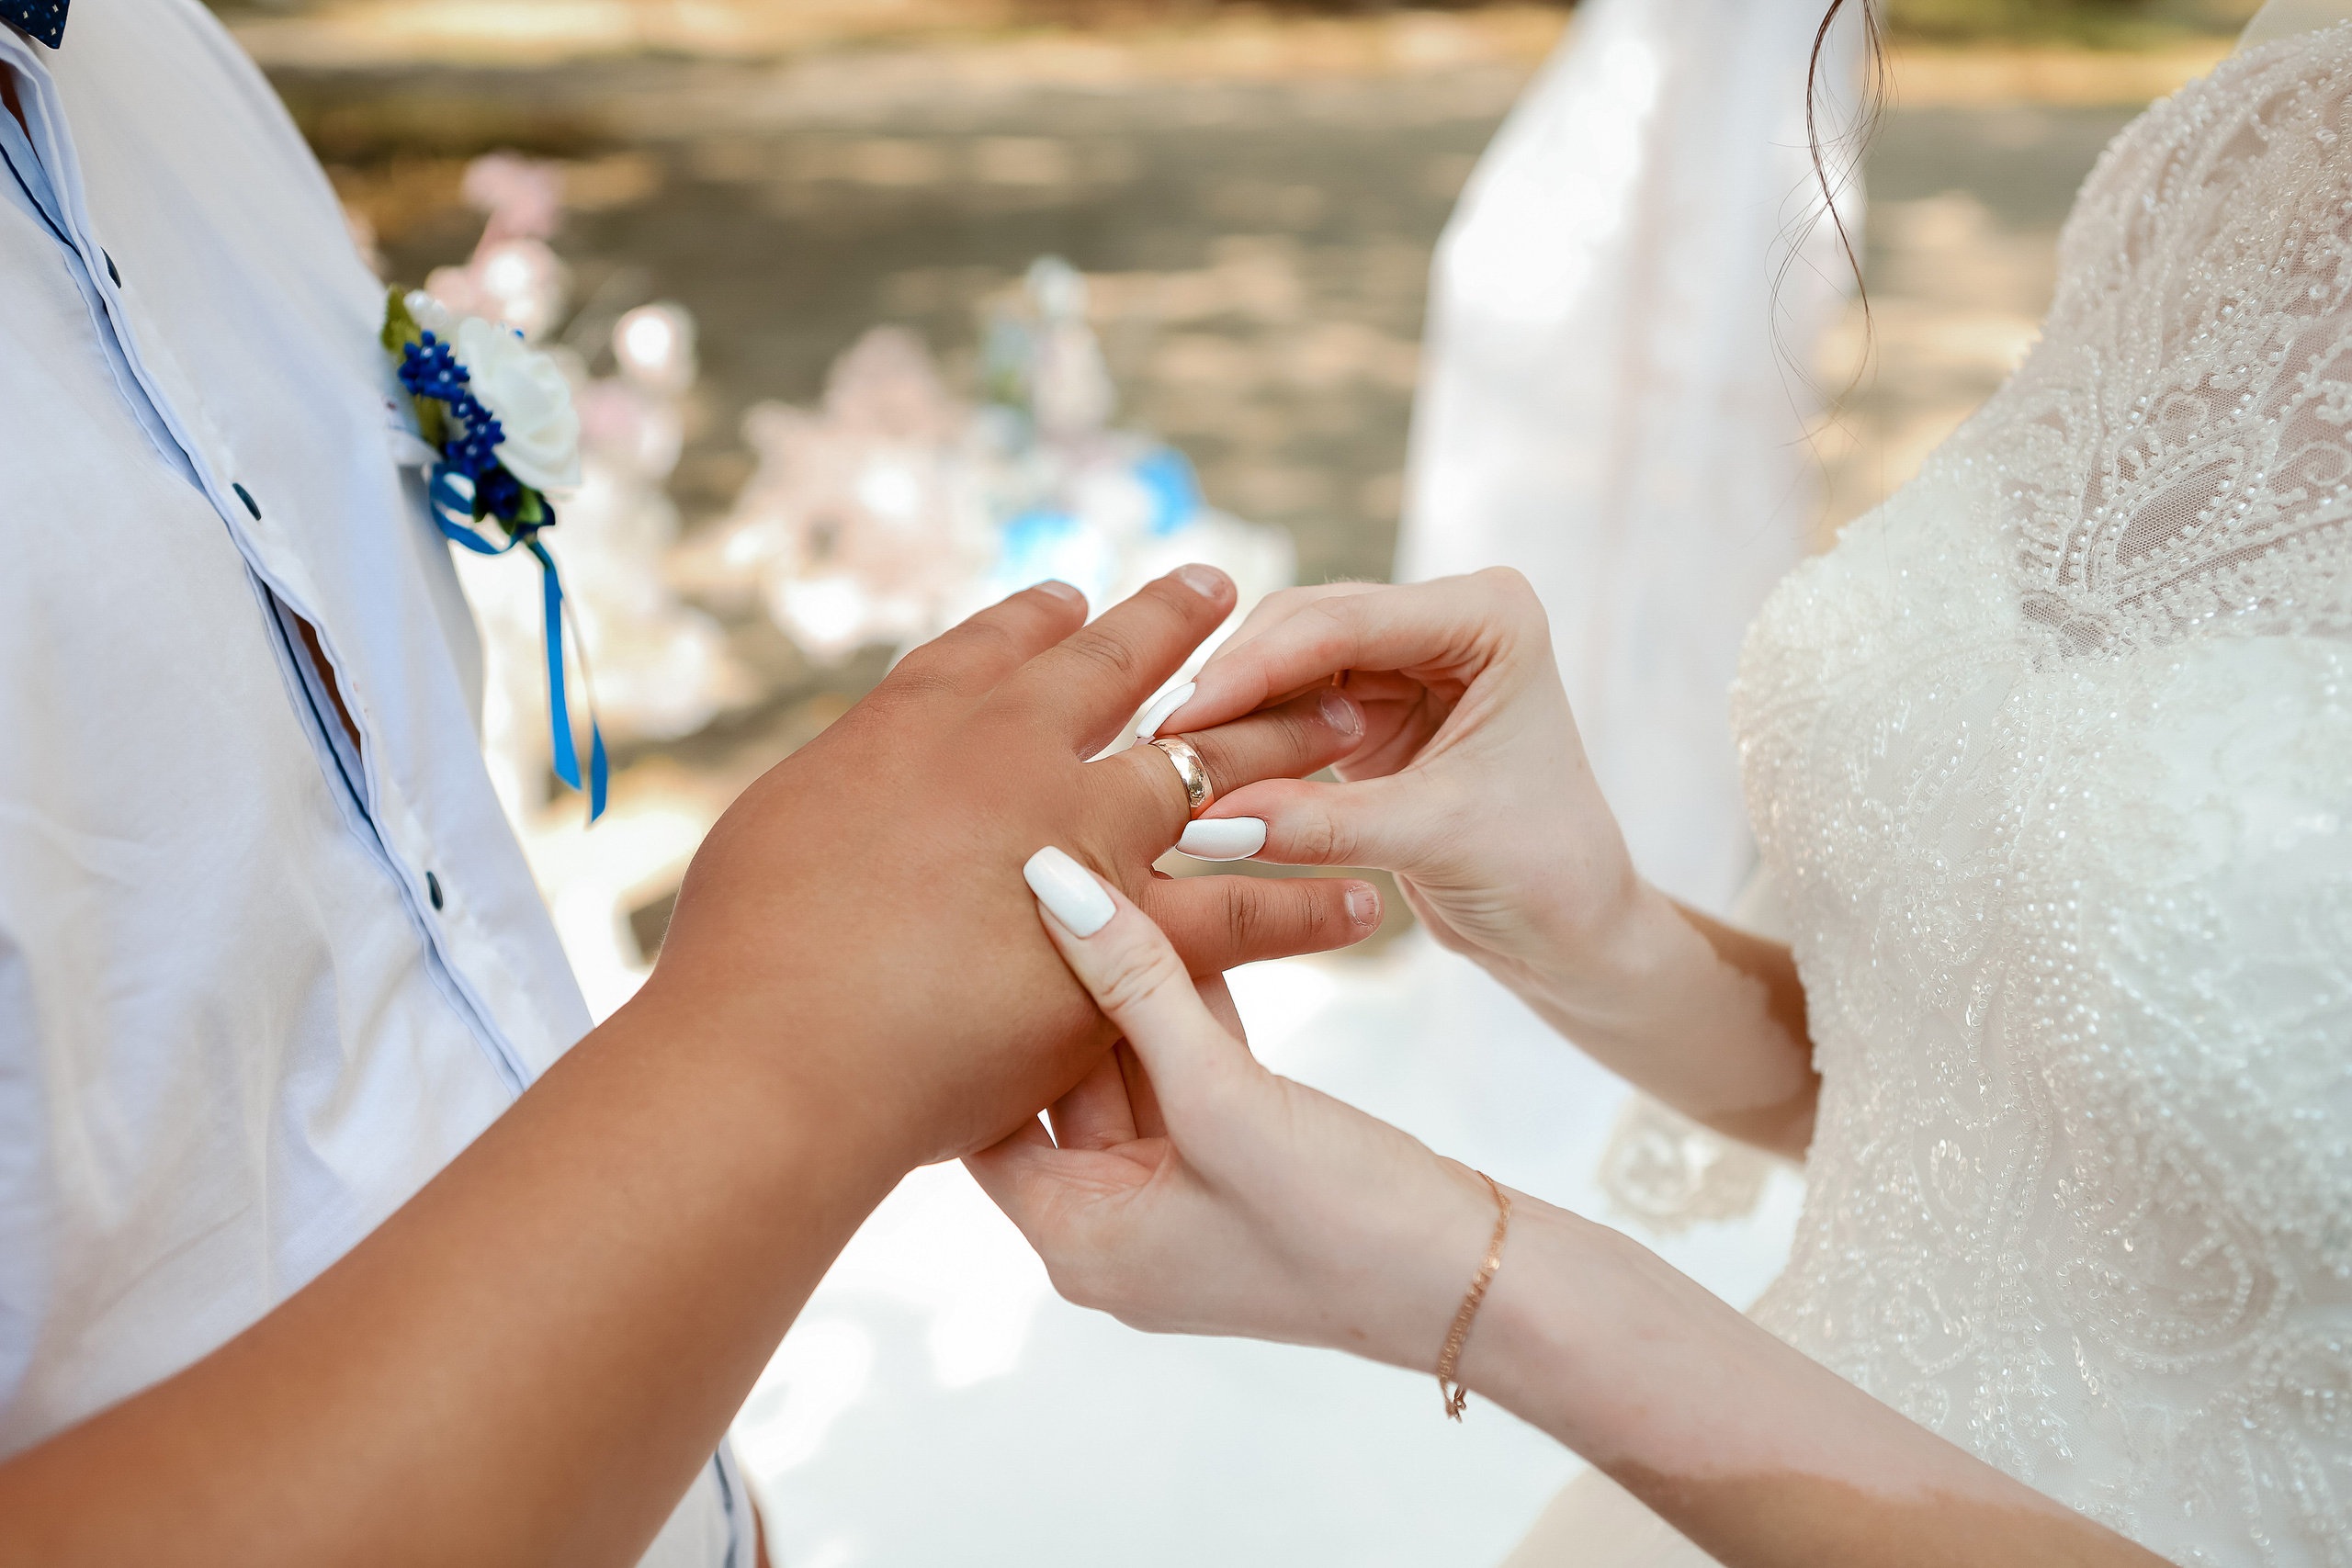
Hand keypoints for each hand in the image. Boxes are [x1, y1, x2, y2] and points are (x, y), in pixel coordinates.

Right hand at [642, 567, 1381, 1168]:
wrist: (785, 1046)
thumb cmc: (742, 955)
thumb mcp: (775, 834)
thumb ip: (841, 804)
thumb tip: (853, 810)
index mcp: (917, 722)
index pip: (993, 648)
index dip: (1042, 619)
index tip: (1076, 596)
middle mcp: (1014, 754)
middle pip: (1120, 674)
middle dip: (1182, 633)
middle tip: (1233, 597)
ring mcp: (1083, 836)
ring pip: (1213, 771)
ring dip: (1281, 741)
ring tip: (1346, 721)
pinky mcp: (1131, 932)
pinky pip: (1248, 908)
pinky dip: (1307, 901)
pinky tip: (1361, 895)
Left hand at [966, 853, 1497, 1367]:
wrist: (1477, 1283)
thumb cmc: (1343, 1220)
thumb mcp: (1222, 1093)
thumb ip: (1137, 984)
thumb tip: (1053, 884)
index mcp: (1077, 1238)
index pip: (981, 1119)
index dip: (979, 1021)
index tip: (974, 925)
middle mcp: (1110, 1230)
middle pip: (1057, 1087)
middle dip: (1065, 989)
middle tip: (1055, 879)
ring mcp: (1176, 1204)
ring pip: (1130, 1071)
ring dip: (1134, 988)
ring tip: (1116, 880)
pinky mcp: (1236, 1174)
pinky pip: (1189, 1079)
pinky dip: (1189, 1013)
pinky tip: (1193, 926)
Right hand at [1156, 569, 1635, 990]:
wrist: (1574, 932)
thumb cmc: (1543, 876)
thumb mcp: (1433, 841)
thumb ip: (1321, 823)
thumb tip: (1205, 818)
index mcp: (1490, 616)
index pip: (1349, 622)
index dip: (1256, 668)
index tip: (1181, 718)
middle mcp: (1448, 618)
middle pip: (1305, 627)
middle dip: (1232, 685)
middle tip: (1157, 745)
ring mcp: (1408, 658)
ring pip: (1286, 663)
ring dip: (1230, 711)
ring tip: (1163, 762)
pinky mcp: (1375, 706)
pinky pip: (1288, 705)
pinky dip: (1247, 737)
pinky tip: (1197, 771)